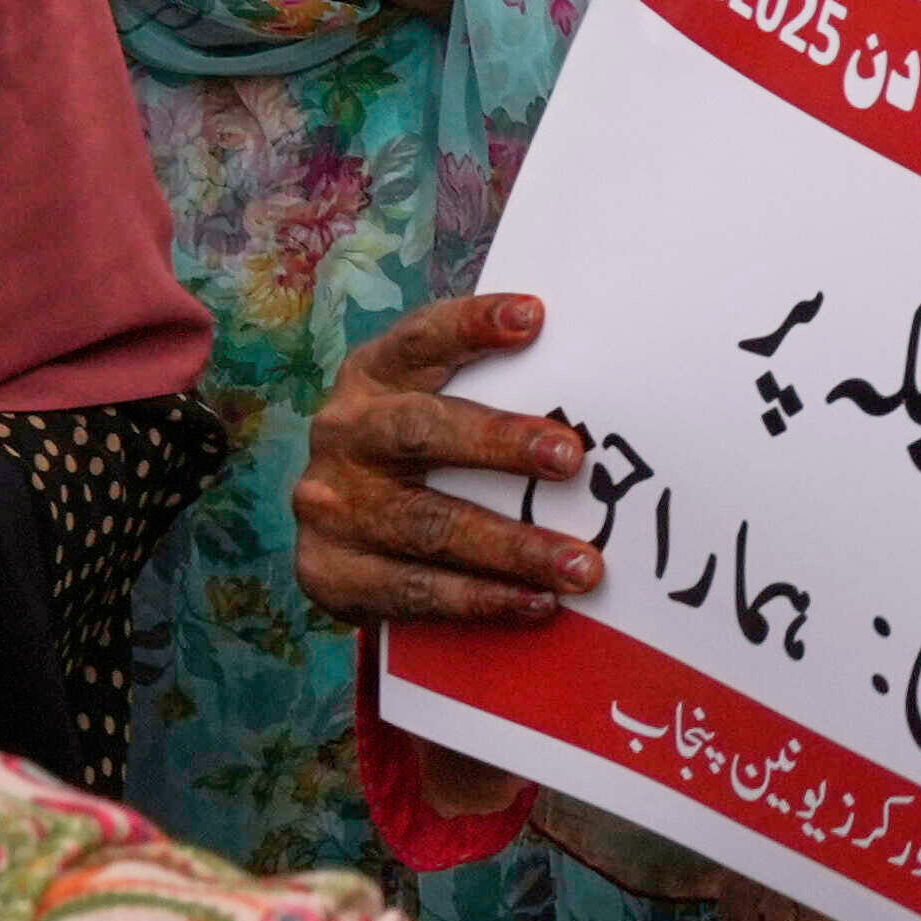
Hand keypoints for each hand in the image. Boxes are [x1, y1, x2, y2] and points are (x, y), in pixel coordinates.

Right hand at [296, 286, 610, 621]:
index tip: (533, 317)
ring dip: (513, 548)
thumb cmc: (410, 457)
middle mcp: (345, 434)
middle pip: (422, 432)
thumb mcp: (426, 407)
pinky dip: (483, 599)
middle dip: (500, 443)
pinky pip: (417, 590)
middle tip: (571, 457)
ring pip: (430, 526)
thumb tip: (590, 394)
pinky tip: (537, 603)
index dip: (471, 325)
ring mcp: (332, 507)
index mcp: (372, 377)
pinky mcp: (330, 573)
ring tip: (580, 566)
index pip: (420, 340)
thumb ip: (486, 392)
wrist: (333, 537)